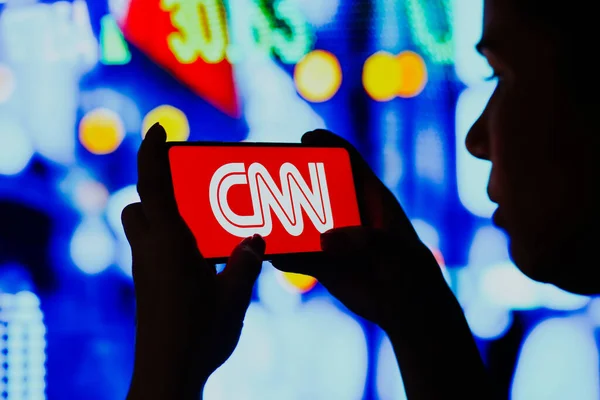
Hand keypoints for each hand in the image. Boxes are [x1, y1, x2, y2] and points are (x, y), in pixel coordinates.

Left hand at [123, 123, 265, 399]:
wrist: (168, 372)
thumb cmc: (200, 333)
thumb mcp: (234, 294)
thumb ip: (247, 261)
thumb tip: (257, 238)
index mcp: (170, 242)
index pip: (152, 184)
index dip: (152, 151)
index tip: (158, 128)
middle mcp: (150, 250)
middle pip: (140, 204)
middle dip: (156, 188)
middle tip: (190, 188)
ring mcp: (145, 270)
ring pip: (142, 228)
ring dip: (162, 216)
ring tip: (201, 224)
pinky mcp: (148, 286)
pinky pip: (152, 250)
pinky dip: (170, 242)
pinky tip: (200, 260)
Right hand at [273, 129, 452, 331]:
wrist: (406, 308)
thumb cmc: (408, 270)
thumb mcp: (392, 250)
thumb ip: (362, 240)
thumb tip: (323, 240)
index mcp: (370, 198)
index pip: (349, 161)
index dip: (328, 145)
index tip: (306, 138)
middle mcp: (348, 213)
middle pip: (315, 187)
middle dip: (292, 179)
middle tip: (266, 174)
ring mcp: (333, 238)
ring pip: (301, 222)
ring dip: (281, 219)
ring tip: (258, 212)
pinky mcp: (323, 263)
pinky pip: (296, 256)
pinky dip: (282, 255)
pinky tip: (269, 253)